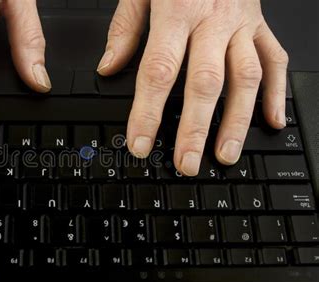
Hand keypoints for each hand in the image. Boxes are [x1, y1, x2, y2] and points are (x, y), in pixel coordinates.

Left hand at [98, 0, 287, 175]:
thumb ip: (125, 30)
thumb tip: (109, 67)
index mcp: (177, 12)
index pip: (159, 72)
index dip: (149, 113)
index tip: (141, 144)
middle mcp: (213, 21)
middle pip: (205, 83)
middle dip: (195, 129)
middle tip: (187, 162)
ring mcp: (242, 25)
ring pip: (245, 78)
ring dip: (237, 121)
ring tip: (225, 154)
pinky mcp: (262, 26)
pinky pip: (276, 60)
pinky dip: (277, 93)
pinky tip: (273, 122)